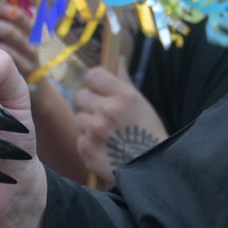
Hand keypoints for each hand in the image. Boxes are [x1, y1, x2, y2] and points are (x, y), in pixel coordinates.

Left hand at [74, 65, 165, 183]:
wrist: (150, 168)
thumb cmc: (148, 133)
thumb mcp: (141, 103)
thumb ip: (124, 81)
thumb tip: (115, 60)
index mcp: (123, 95)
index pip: (93, 75)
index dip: (95, 82)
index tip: (98, 88)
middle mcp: (106, 110)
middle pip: (80, 95)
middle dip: (89, 103)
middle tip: (101, 112)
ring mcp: (94, 130)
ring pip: (77, 117)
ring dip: (87, 122)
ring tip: (104, 132)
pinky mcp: (86, 149)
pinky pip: (79, 137)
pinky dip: (88, 140)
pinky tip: (102, 145)